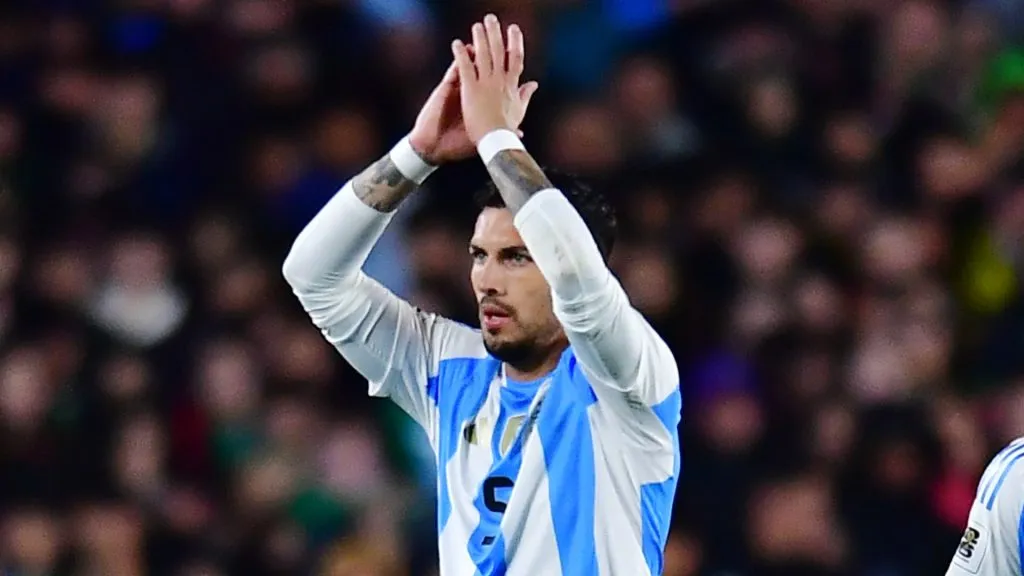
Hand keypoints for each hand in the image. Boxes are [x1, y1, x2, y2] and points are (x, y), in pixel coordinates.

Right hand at [409, 26, 537, 164]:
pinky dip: (459, 61)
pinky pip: (452, 73)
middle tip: (501, 42)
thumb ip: (502, 129)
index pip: (494, 85)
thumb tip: (521, 131)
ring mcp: (456, 91)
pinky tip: (464, 50)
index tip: (516, 61)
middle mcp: (469, 95)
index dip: (505, 72)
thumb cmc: (457, 145)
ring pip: (467, 68)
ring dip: (474, 54)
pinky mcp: (444, 91)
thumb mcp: (483, 137)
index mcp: (480, 105)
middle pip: (483, 71)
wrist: (435, 148)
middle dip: (491, 57)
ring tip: (484, 42)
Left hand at [451, 15, 538, 145]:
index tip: (513, 29)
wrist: (496, 140)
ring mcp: (486, 83)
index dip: (515, 42)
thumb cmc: (507, 130)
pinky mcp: (471, 88)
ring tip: (476, 26)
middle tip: (492, 19)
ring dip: (480, 38)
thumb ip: (525, 94)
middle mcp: (500, 80)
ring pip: (483, 54)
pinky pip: (465, 66)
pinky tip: (456, 44)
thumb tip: (534, 84)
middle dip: (496, 33)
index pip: (515, 58)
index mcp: (511, 85)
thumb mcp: (519, 110)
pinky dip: (460, 54)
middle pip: (499, 50)